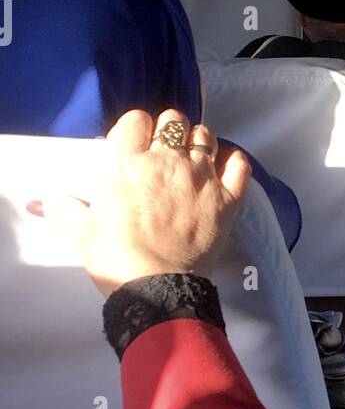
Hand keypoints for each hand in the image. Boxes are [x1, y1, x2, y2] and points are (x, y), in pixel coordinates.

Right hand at [32, 109, 250, 295]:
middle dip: (168, 131)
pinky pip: (239, 165)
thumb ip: (63, 209)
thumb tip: (42, 203)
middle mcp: (168, 160)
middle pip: (174, 121)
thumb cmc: (115, 257)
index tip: (134, 144)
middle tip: (163, 152)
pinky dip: (234, 161)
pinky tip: (225, 168)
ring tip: (192, 159)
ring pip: (207, 136)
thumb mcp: (80, 230)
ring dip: (199, 142)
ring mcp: (202, 177)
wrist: (156, 288)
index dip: (136, 129)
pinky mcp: (228, 199)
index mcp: (128, 162)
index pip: (137, 119)